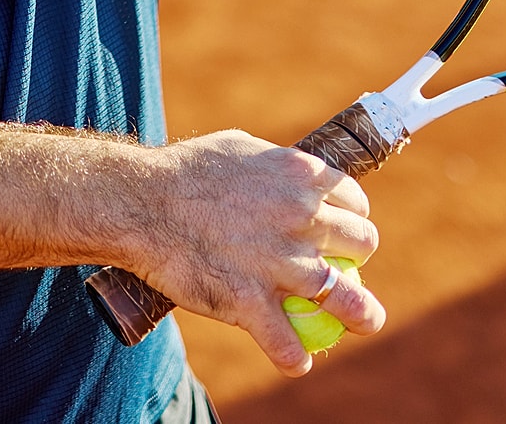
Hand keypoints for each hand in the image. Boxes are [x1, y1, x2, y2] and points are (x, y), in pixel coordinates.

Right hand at [134, 130, 384, 376]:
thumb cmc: (186, 171)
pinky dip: (294, 356)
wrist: (141, 203)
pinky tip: (294, 359)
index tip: (343, 229)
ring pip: (347, 299)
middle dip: (358, 258)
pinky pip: (288, 343)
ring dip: (362, 315)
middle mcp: (299, 217)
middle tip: (342, 267)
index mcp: (298, 176)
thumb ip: (275, 164)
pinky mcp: (249, 300)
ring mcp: (278, 262)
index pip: (354, 201)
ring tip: (364, 321)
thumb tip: (293, 171)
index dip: (353, 216)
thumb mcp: (240, 147)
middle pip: (362, 244)